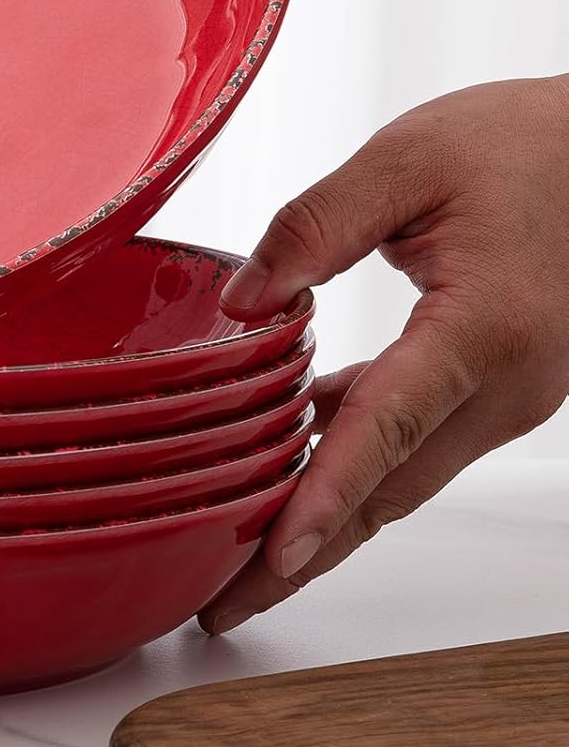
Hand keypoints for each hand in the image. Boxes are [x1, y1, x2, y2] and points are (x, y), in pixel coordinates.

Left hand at [201, 74, 568, 634]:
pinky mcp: (494, 388)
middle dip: (303, 551)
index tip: (271, 560)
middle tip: (224, 601)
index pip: (385, 429)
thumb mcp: (409, 159)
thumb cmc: (523, 145)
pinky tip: (286, 462)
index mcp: (482, 329)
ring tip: (241, 563)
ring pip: (399, 478)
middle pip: (386, 487)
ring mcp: (506, 397)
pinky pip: (412, 443)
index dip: (322, 497)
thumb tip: (240, 299)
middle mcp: (503, 386)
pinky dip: (350, 465)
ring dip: (324, 521)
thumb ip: (316, 226)